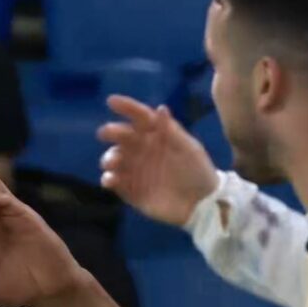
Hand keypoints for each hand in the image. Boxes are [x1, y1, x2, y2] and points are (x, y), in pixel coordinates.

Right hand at [97, 95, 218, 226]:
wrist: (202, 204)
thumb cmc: (197, 171)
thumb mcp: (189, 149)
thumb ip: (172, 131)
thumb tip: (160, 108)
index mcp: (156, 135)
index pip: (139, 117)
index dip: (126, 108)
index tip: (111, 101)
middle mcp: (141, 149)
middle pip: (122, 137)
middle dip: (112, 132)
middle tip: (105, 133)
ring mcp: (134, 170)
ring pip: (114, 159)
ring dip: (109, 157)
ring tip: (112, 162)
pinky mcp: (130, 190)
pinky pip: (114, 182)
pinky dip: (108, 179)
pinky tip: (110, 180)